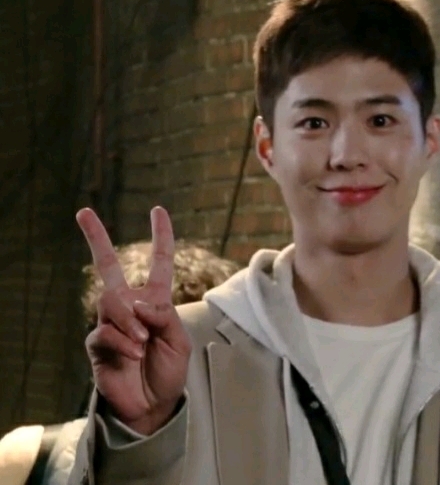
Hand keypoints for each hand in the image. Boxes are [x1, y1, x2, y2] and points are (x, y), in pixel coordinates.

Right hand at [77, 206, 191, 434]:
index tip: (158, 211)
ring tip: (143, 344)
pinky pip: (105, 331)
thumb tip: (139, 303)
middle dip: (96, 238)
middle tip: (83, 212)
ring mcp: (111, 323)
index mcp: (156, 301)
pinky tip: (133, 354)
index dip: (160, 237)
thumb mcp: (180, 342)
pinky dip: (123, 342)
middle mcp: (130, 307)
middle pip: (108, 267)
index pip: (158, 263)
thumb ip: (165, 317)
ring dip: (129, 321)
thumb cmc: (169, 371)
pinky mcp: (97, 343)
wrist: (152, 405)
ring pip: (109, 301)